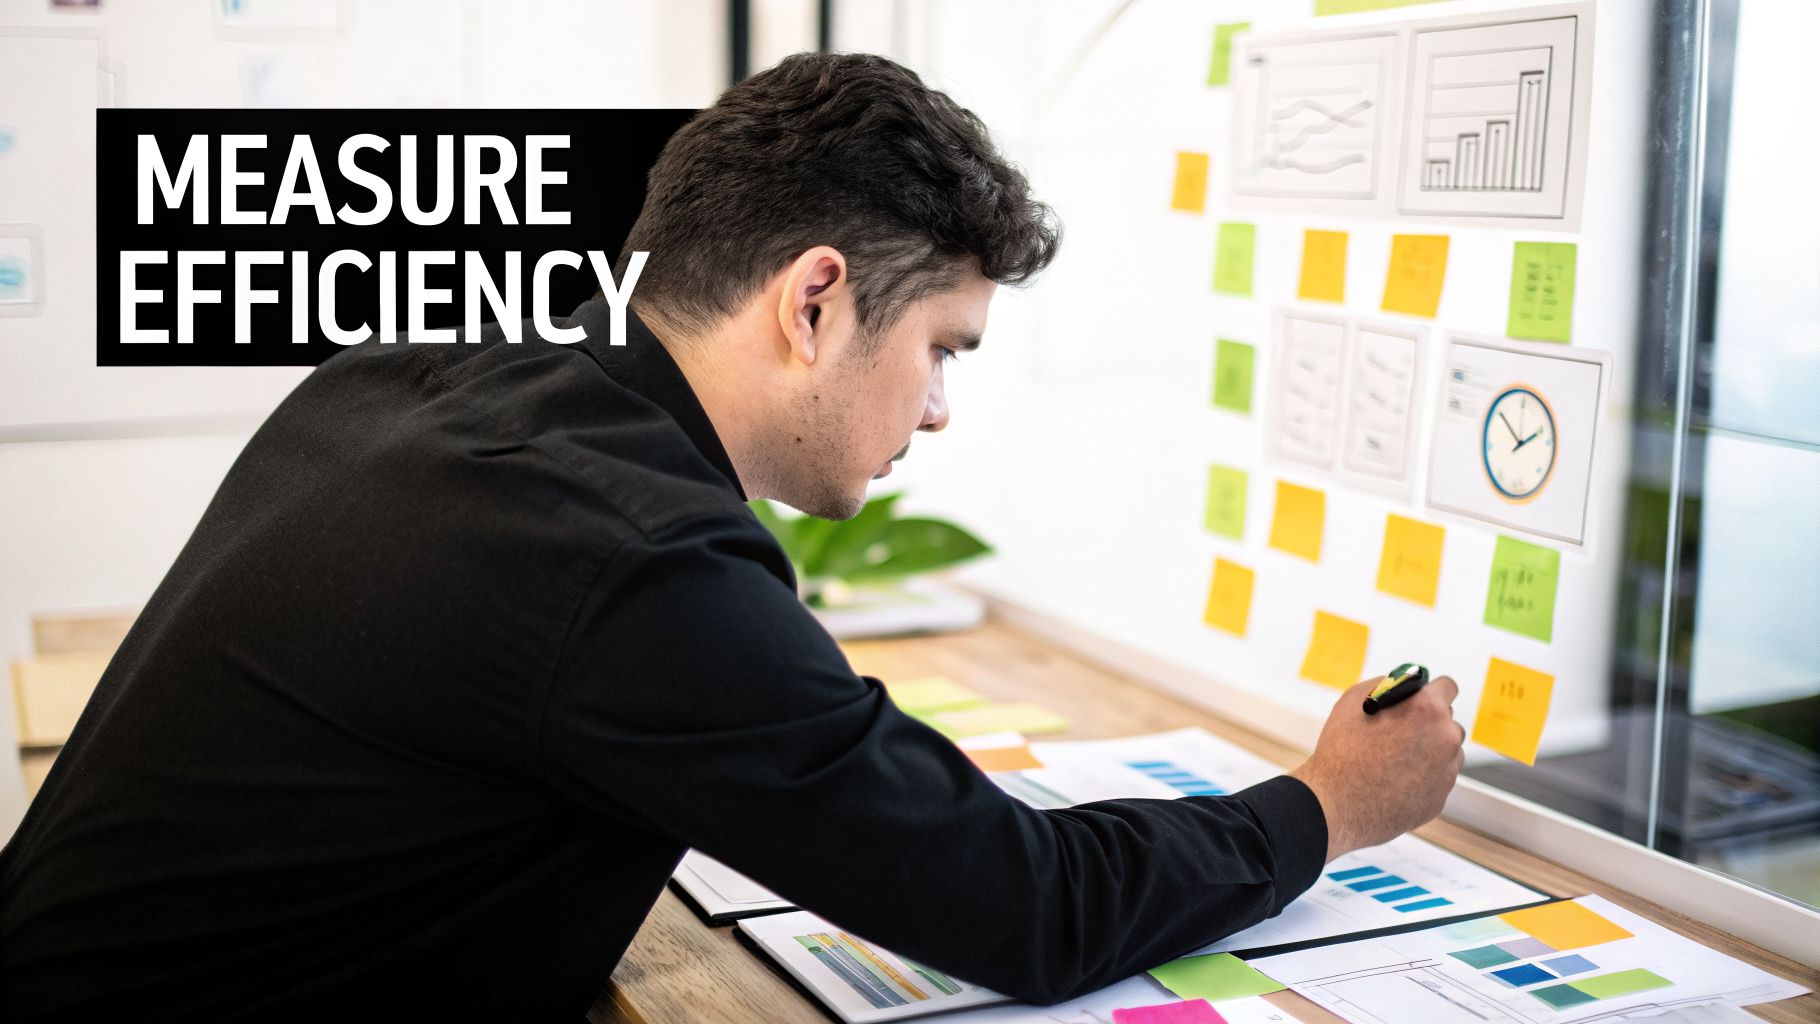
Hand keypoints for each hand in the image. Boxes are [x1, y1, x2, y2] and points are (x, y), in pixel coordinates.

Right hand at [1290, 675, 1464, 861]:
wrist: (1337, 802)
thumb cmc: (1342, 751)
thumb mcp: (1354, 700)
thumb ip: (1386, 685)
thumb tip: (1400, 686)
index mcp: (1427, 708)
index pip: (1448, 687)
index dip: (1432, 692)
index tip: (1423, 699)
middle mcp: (1445, 737)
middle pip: (1449, 722)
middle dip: (1430, 724)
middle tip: (1402, 732)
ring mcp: (1446, 770)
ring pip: (1447, 752)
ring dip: (1430, 752)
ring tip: (1398, 760)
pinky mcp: (1441, 796)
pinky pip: (1438, 779)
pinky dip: (1424, 777)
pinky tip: (1397, 780)